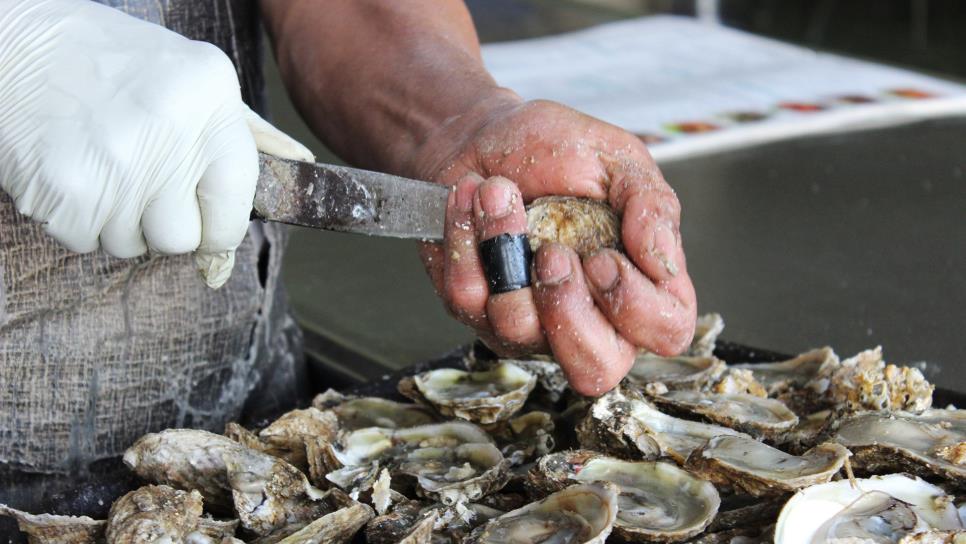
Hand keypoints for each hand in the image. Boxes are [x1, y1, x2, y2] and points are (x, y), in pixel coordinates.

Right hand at [0, 0, 312, 287]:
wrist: (14, 47)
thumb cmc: (111, 63)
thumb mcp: (192, 76)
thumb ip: (241, 128)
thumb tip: (299, 166)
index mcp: (208, 99)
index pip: (235, 201)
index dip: (221, 228)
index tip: (209, 228)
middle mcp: (168, 131)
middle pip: (182, 238)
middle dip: (164, 226)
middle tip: (142, 187)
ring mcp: (115, 163)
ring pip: (133, 246)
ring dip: (119, 222)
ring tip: (105, 169)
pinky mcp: (65, 189)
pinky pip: (86, 242)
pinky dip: (79, 221)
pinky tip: (75, 174)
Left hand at [415, 98, 696, 394]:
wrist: (482, 135)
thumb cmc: (556, 151)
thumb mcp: (617, 160)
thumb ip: (651, 205)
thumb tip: (661, 257)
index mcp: (638, 283)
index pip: (665, 332)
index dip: (636, 306)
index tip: (603, 257)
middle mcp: (587, 316)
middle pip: (594, 370)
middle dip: (568, 313)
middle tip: (551, 254)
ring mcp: (527, 320)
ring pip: (518, 329)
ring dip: (503, 248)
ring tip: (498, 192)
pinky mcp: (474, 308)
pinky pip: (467, 297)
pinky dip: (464, 236)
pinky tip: (471, 198)